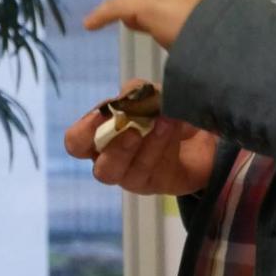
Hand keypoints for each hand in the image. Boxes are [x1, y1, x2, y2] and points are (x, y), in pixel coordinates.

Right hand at [65, 81, 217, 196]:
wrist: (198, 129)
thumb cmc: (162, 111)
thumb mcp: (149, 94)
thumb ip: (135, 91)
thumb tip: (127, 97)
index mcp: (99, 137)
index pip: (77, 143)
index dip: (83, 132)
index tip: (101, 115)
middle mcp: (111, 161)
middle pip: (101, 171)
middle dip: (118, 150)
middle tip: (134, 129)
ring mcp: (134, 177)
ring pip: (132, 173)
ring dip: (147, 145)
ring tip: (164, 122)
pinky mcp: (156, 184)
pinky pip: (154, 169)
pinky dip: (161, 145)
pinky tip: (173, 127)